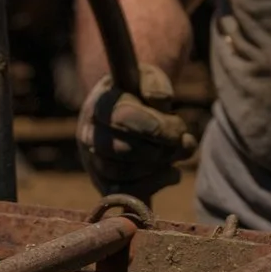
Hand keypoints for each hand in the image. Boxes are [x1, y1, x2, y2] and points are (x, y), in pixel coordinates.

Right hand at [78, 67, 197, 196]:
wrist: (128, 111)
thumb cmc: (141, 92)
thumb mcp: (148, 77)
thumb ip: (154, 85)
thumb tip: (159, 101)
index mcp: (98, 105)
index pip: (121, 116)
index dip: (153, 126)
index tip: (179, 129)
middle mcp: (88, 134)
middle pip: (122, 150)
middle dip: (160, 148)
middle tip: (182, 141)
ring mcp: (92, 161)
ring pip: (122, 174)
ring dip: (158, 167)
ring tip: (180, 154)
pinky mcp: (103, 183)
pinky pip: (124, 194)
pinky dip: (153, 186)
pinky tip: (172, 173)